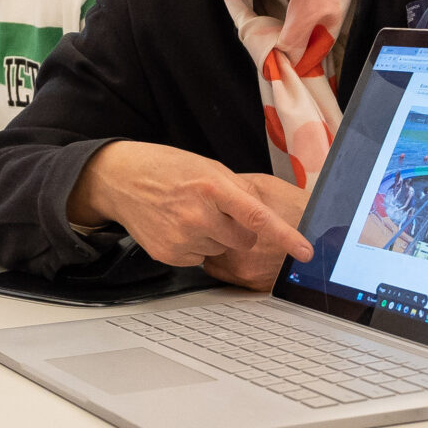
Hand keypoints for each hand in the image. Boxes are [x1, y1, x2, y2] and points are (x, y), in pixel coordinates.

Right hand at [67, 142, 311, 279]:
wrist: (120, 179)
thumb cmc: (168, 168)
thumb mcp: (207, 168)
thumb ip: (237, 192)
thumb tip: (264, 219)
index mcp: (212, 187)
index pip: (257, 218)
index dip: (286, 236)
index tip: (306, 252)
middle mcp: (198, 215)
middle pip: (244, 239)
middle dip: (238, 230)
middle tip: (215, 211)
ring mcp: (182, 238)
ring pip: (222, 250)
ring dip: (213, 237)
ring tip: (188, 214)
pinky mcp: (170, 255)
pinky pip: (200, 258)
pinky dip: (194, 246)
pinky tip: (176, 226)